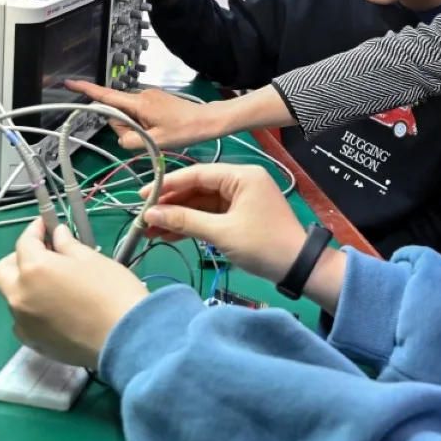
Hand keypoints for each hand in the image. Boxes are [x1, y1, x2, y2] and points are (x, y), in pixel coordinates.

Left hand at [0, 220, 149, 367]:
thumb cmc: (113, 292)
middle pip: (3, 270)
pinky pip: (23, 321)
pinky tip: (55, 311)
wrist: (126, 338)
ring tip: (54, 286)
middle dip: (18, 258)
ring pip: (13, 297)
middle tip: (43, 255)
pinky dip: (32, 311)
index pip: (24, 242)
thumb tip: (57, 235)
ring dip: (26, 286)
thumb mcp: (93, 260)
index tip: (46, 225)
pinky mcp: (32, 343)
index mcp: (34, 269)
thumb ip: (67, 246)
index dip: (35, 230)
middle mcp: (19, 295)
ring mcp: (23, 322)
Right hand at [65, 81, 221, 148]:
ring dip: (136, 126)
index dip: (86, 90)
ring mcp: (149, 96)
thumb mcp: (155, 141)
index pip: (106, 95)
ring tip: (158, 132)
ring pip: (129, 114)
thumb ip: (130, 140)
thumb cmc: (184, 130)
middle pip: (117, 111)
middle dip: (125, 125)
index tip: (69, 83)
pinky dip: (143, 123)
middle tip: (148, 135)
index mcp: (138, 103)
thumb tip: (121, 135)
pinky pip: (139, 112)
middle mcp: (141, 95)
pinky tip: (160, 128)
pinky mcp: (155, 100)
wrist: (208, 120)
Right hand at [141, 164, 306, 282]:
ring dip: (178, 217)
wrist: (298, 267)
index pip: (198, 173)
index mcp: (242, 175)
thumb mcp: (221, 233)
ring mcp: (241, 199)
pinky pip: (210, 215)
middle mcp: (242, 181)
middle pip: (198, 188)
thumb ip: (185, 220)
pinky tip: (169, 236)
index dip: (168, 185)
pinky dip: (192, 225)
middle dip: (171, 204)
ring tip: (150, 231)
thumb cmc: (263, 245)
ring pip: (201, 204)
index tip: (142, 196)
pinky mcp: (240, 215)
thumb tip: (150, 214)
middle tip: (143, 218)